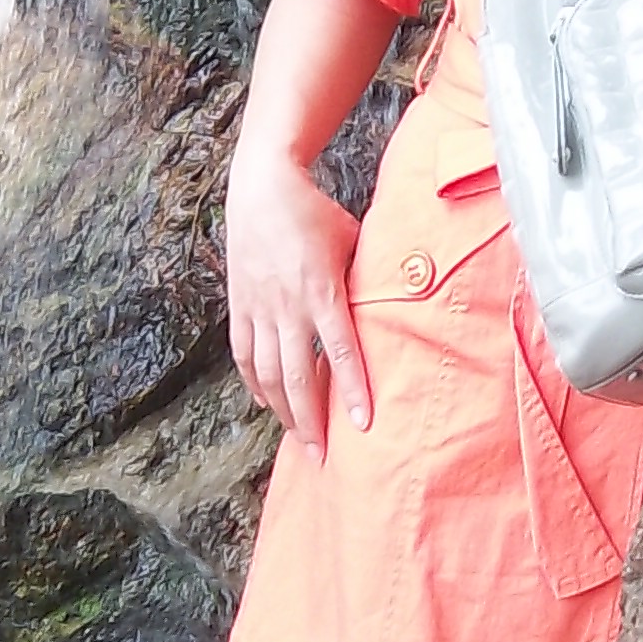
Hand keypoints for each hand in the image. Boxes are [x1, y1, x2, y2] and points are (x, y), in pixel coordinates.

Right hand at [225, 149, 373, 455]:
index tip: (363, 424)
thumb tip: (403, 306)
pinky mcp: (239, 304)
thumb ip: (371, 279)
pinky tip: (266, 402)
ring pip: (266, 372)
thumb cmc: (317, 212)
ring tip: (298, 437)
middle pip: (296, 376)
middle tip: (321, 456)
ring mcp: (259, 307)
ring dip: (282, 410)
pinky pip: (243, 353)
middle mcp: (287, 304)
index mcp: (321, 290)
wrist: (263, 185)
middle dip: (310, 420)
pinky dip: (254, 383)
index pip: (339, 351)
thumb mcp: (354, 242)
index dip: (351, 390)